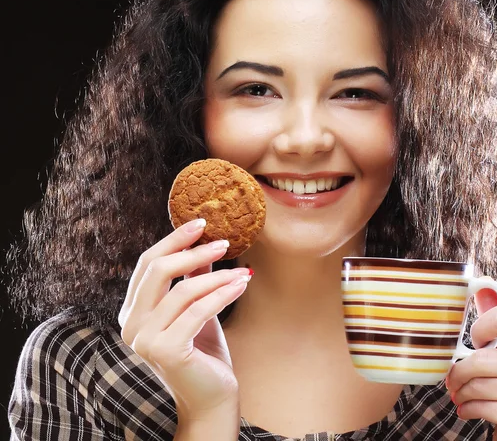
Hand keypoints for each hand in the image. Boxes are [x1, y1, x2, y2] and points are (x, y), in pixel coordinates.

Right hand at [118, 219, 250, 421]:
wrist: (211, 398)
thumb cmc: (203, 352)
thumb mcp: (197, 308)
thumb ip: (194, 278)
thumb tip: (204, 242)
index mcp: (133, 310)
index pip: (148, 264)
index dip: (174, 240)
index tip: (201, 223)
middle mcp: (130, 324)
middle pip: (158, 270)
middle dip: (194, 251)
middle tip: (224, 242)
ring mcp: (143, 340)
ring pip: (182, 290)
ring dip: (217, 276)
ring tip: (242, 272)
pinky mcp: (164, 351)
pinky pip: (197, 310)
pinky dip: (222, 294)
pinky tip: (241, 285)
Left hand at [445, 289, 496, 440]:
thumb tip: (481, 289)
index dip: (480, 328)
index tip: (476, 342)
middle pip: (482, 356)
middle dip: (460, 371)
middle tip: (453, 380)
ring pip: (478, 382)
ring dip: (461, 392)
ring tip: (462, 396)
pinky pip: (480, 404)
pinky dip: (468, 408)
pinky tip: (471, 410)